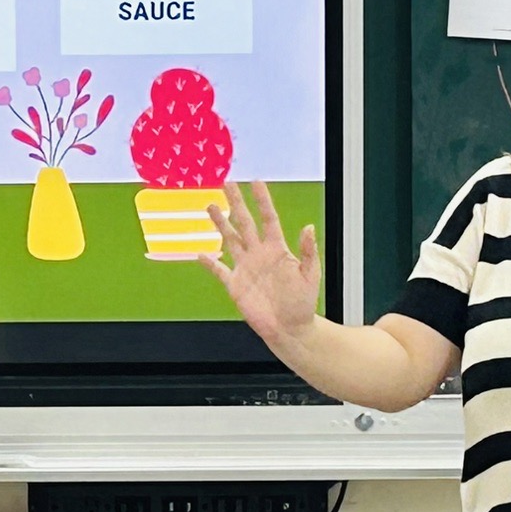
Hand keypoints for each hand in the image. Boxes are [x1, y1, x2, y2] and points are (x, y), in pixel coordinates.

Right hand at [202, 182, 321, 344]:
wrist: (290, 328)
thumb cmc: (302, 303)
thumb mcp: (309, 275)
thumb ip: (307, 251)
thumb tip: (309, 227)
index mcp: (277, 250)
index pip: (268, 219)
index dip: (262, 201)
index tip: (256, 182)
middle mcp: (259, 254)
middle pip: (244, 223)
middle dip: (235, 203)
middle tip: (227, 184)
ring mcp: (245, 268)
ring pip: (229, 240)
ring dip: (220, 224)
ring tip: (210, 206)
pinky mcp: (235, 285)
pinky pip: (219, 271)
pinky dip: (210, 263)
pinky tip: (200, 254)